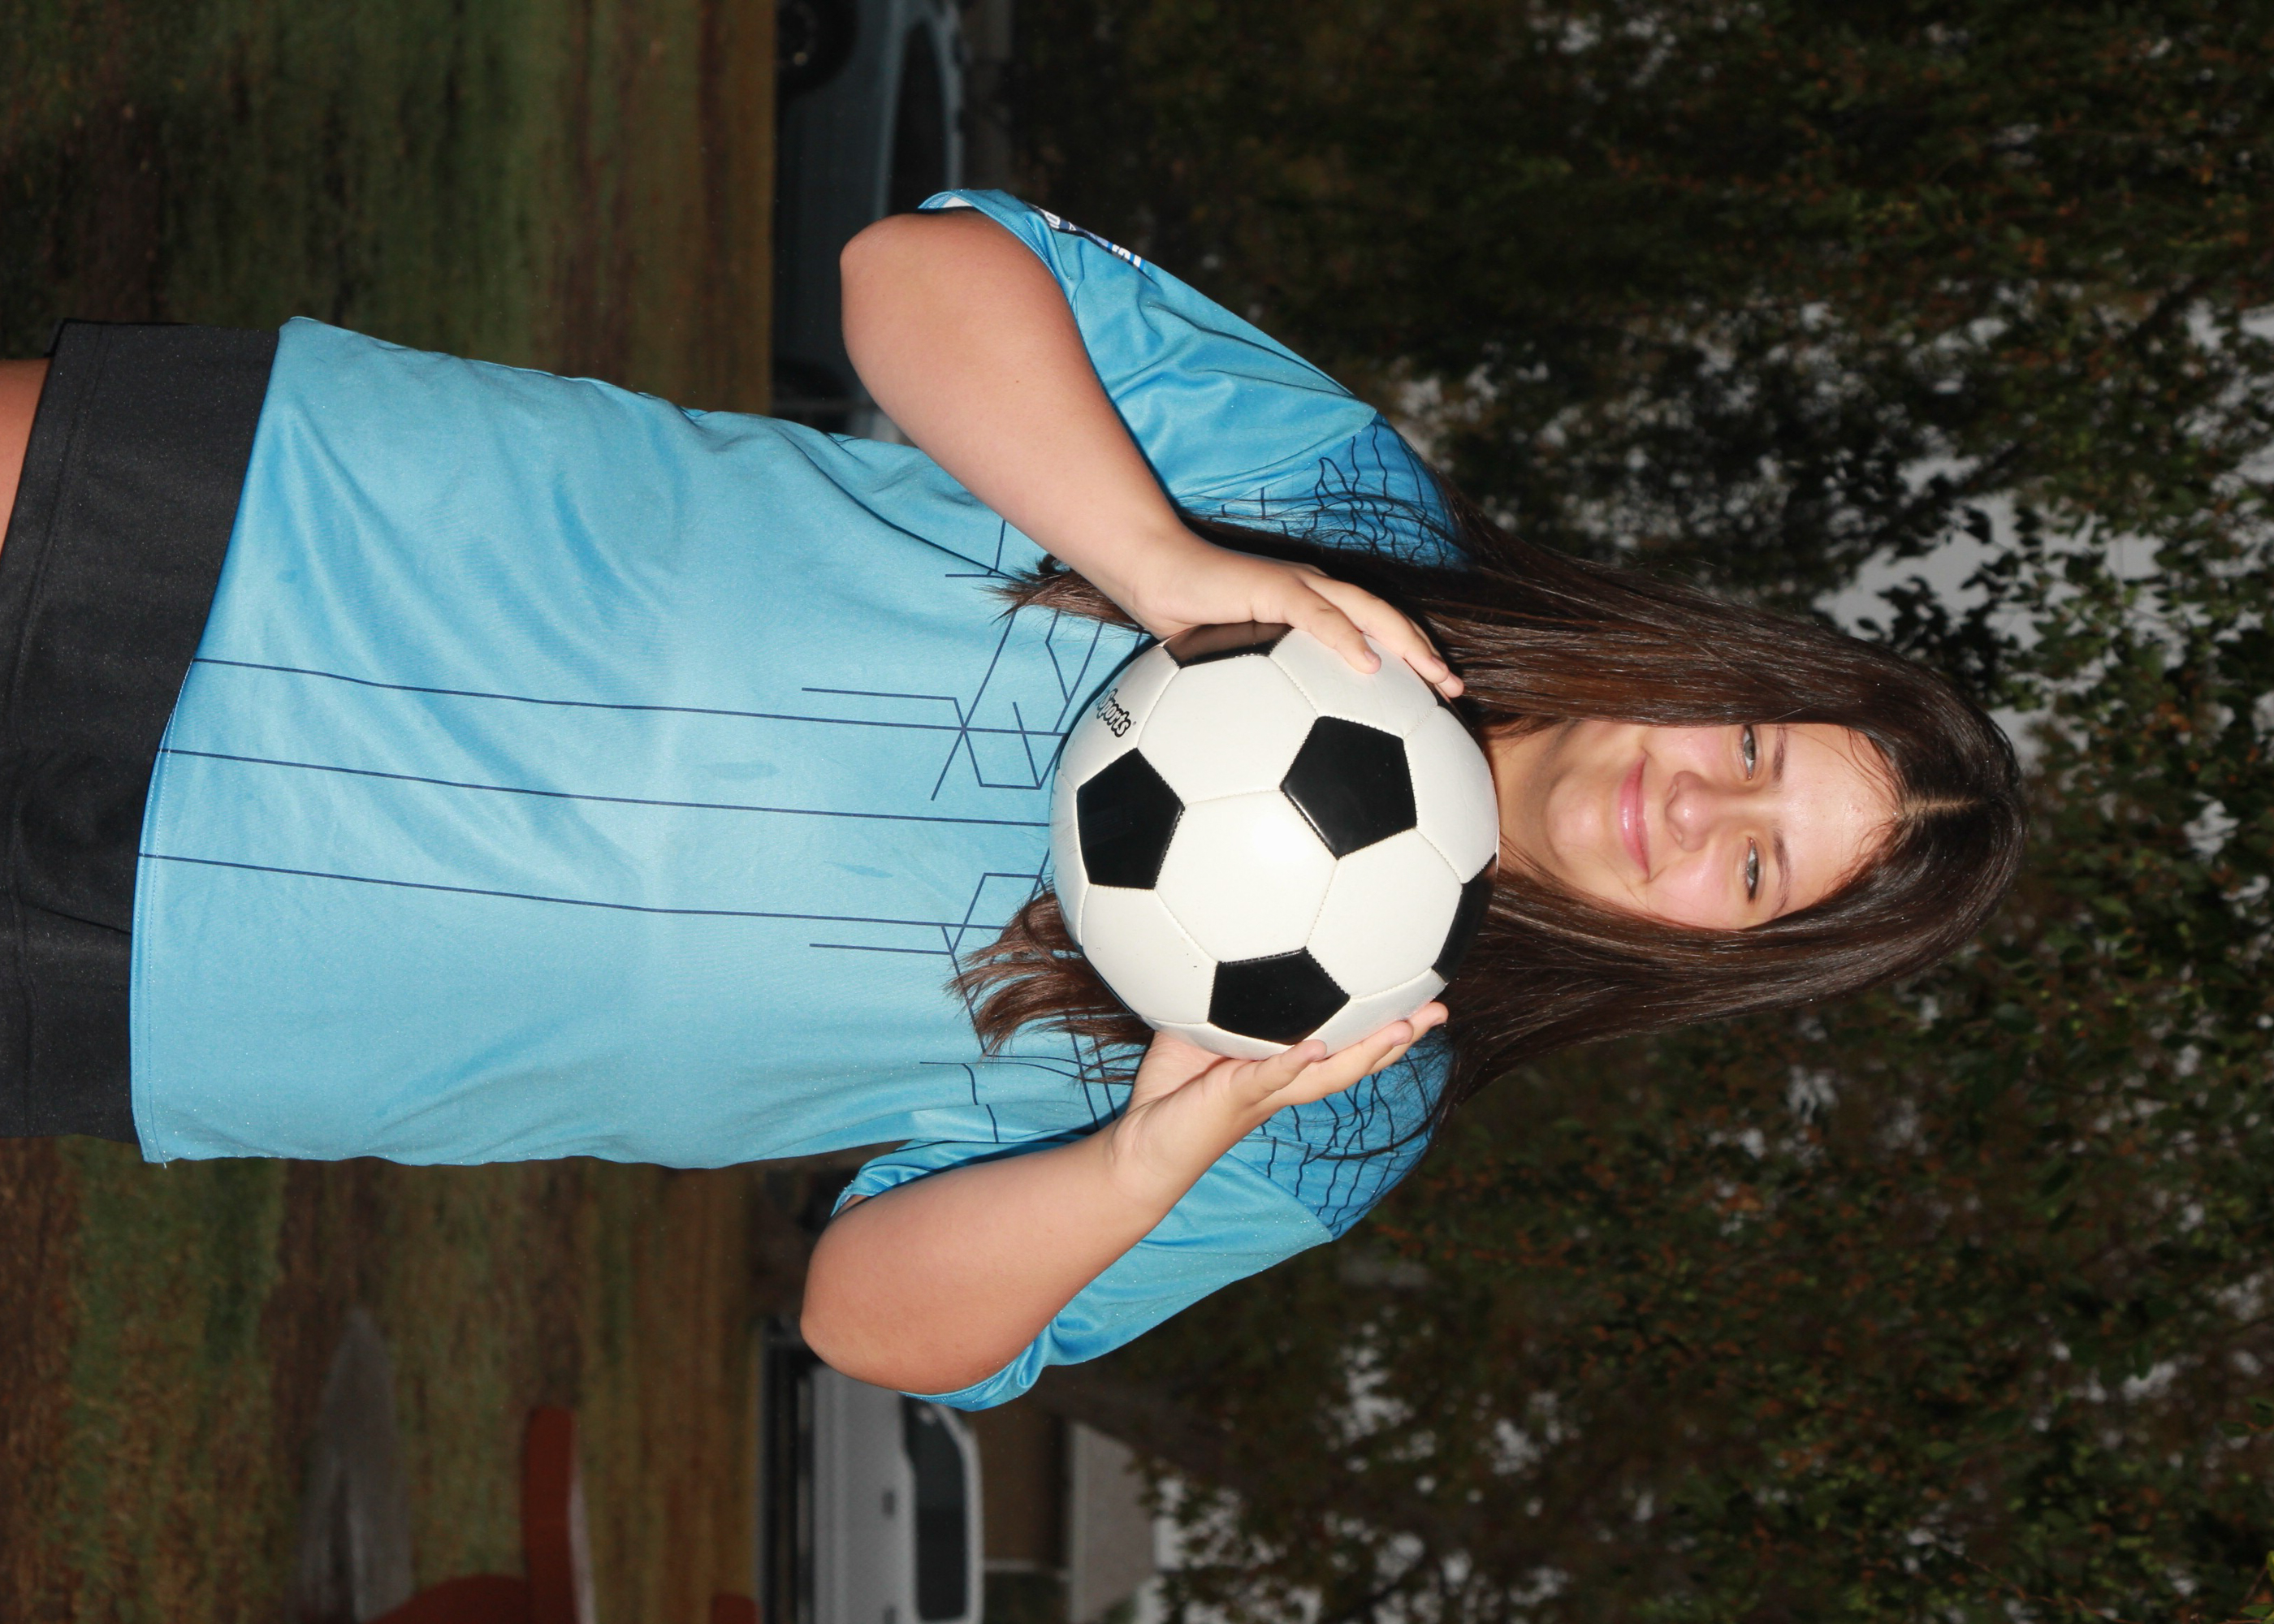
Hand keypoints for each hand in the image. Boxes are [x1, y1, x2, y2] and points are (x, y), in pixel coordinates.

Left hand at [1099, 1004, 1450, 1208]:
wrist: (1140, 1146)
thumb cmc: (1169, 1091)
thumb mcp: (1195, 1029)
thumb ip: (1218, 996)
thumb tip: (1223, 937)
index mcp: (1284, 1067)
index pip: (1344, 1043)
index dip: (1382, 1022)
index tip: (1419, 993)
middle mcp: (1286, 1082)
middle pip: (1356, 1059)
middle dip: (1401, 1037)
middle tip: (1440, 1010)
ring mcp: (1266, 1093)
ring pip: (1330, 1074)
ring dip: (1369, 1052)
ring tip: (1406, 1028)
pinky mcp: (1235, 1098)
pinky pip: (1269, 1078)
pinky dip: (1293, 1062)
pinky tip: (1315, 1047)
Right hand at [1107, 528, 1463, 699]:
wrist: (1151, 571)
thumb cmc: (1184, 619)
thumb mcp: (1229, 667)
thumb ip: (1256, 694)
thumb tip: (1267, 747)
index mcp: (1310, 609)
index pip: (1372, 631)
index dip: (1408, 660)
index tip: (1435, 701)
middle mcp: (1314, 592)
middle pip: (1387, 619)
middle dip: (1426, 654)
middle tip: (1455, 693)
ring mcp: (1297, 584)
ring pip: (1368, 610)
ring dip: (1407, 643)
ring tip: (1434, 676)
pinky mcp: (1273, 585)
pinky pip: (1319, 615)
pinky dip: (1348, 639)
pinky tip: (1370, 666)